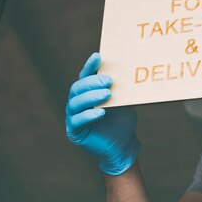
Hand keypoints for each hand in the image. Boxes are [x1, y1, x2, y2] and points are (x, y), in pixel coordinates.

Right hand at [65, 53, 139, 174]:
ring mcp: (73, 116)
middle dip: (92, 82)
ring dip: (91, 97)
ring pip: (75, 103)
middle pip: (77, 88)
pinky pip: (77, 120)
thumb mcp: (123, 101)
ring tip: (107, 94)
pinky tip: (101, 112)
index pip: (85, 76)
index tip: (98, 57)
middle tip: (108, 80)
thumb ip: (120, 89)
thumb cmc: (122, 120)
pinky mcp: (74, 131)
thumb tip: (127, 70)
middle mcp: (77, 102)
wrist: (123, 144)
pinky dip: (89, 115)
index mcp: (87, 92)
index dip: (90, 66)